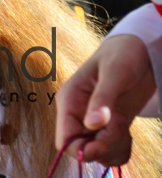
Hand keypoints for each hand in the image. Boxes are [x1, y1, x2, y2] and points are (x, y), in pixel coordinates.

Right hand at [55, 35, 155, 165]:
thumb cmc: (123, 55)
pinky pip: (109, 149)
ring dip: (113, 150)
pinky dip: (120, 149)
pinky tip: (127, 134)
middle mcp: (77, 113)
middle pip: (81, 149)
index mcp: (70, 100)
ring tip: (125, 131)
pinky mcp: (109, 125)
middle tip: (120, 134)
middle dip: (102, 149)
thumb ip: (103, 99)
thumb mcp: (115, 73)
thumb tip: (92, 125)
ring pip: (96, 153)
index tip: (102, 144)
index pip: (64, 139)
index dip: (81, 149)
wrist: (140, 50)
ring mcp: (93, 121)